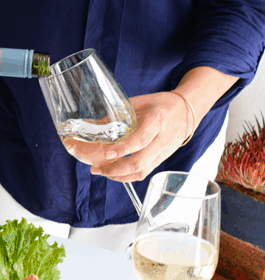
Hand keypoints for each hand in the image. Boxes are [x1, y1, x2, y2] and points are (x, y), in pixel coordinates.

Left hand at [63, 91, 191, 181]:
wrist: (186, 112)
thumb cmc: (161, 104)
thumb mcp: (140, 102)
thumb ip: (118, 114)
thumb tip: (92, 124)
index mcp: (158, 120)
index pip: (142, 139)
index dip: (124, 148)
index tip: (107, 154)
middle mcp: (162, 140)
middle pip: (140, 161)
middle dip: (115, 168)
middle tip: (96, 168)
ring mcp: (162, 152)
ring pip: (141, 171)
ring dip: (118, 175)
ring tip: (100, 171)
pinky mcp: (161, 160)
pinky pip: (143, 173)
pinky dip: (126, 176)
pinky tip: (112, 173)